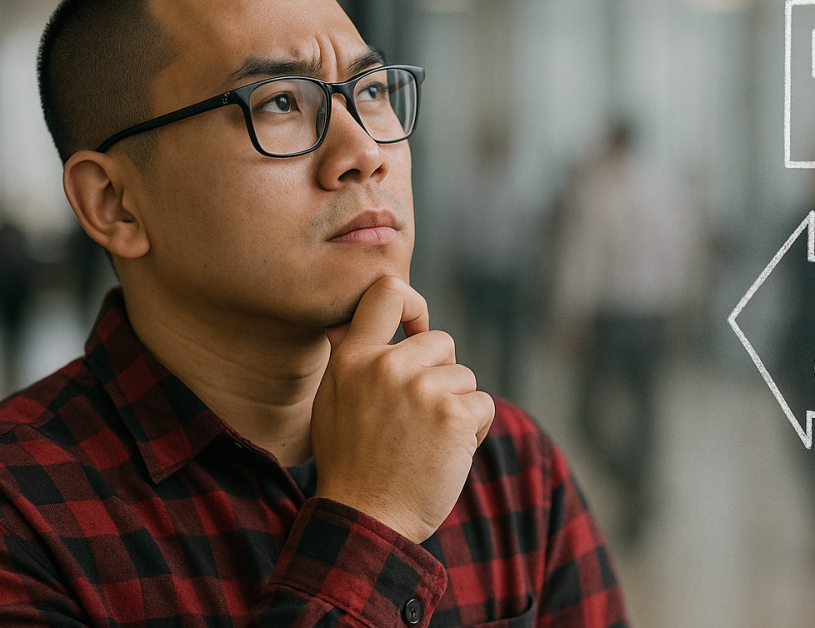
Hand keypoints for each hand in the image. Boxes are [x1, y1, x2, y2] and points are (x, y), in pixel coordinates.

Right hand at [311, 276, 494, 542]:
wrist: (367, 521)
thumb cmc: (351, 465)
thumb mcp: (331, 405)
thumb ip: (348, 362)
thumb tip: (345, 323)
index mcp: (352, 359)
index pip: (387, 292)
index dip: (413, 304)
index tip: (416, 331)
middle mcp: (385, 366)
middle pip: (442, 342)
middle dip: (440, 375)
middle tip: (417, 419)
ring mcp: (421, 389)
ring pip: (464, 377)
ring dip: (456, 407)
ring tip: (426, 441)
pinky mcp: (454, 414)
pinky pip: (483, 404)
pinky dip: (474, 430)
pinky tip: (446, 453)